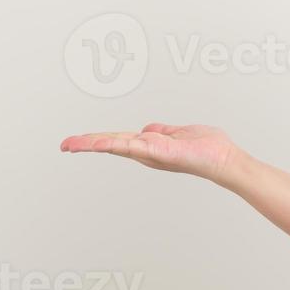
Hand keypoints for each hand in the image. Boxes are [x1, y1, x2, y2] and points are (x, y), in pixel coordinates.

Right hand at [59, 123, 241, 183]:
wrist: (225, 160)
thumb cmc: (208, 148)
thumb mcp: (180, 134)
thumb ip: (163, 132)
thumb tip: (148, 129)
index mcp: (149, 146)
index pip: (117, 140)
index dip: (96, 140)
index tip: (74, 142)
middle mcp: (147, 152)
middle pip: (112, 144)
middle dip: (86, 144)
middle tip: (64, 145)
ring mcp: (153, 154)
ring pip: (118, 145)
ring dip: (95, 143)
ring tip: (73, 144)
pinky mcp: (162, 153)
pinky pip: (136, 147)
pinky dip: (117, 144)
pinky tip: (101, 143)